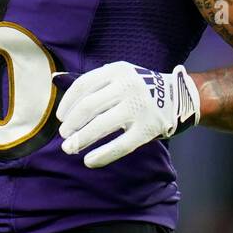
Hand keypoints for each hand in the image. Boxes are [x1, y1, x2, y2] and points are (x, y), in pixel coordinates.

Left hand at [56, 61, 199, 168]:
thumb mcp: (118, 76)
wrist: (178, 97)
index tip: (61, 118)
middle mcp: (127, 86)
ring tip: (70, 148)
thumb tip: (54, 79)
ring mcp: (138, 108)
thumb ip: (91, 81)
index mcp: (117, 71)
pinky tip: (89, 161)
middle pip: (89, 106)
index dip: (68, 104)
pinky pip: (120, 145)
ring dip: (81, 139)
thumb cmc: (138, 88)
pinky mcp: (147, 129)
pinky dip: (102, 155)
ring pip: (101, 126)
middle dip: (72, 124)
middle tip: (64, 136)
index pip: (83, 86)